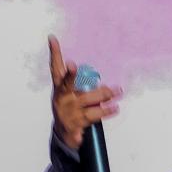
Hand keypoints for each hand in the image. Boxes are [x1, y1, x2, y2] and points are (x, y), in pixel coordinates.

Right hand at [48, 34, 122, 149]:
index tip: (53, 39)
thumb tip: (91, 68)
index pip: (55, 67)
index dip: (54, 53)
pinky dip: (104, 113)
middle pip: (68, 84)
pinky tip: (113, 109)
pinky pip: (93, 117)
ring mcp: (69, 110)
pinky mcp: (76, 124)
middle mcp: (63, 97)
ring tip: (118, 91)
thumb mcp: (69, 91)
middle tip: (73, 66)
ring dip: (104, 95)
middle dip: (71, 75)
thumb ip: (77, 79)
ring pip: (88, 100)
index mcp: (60, 87)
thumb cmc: (69, 107)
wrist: (63, 132)